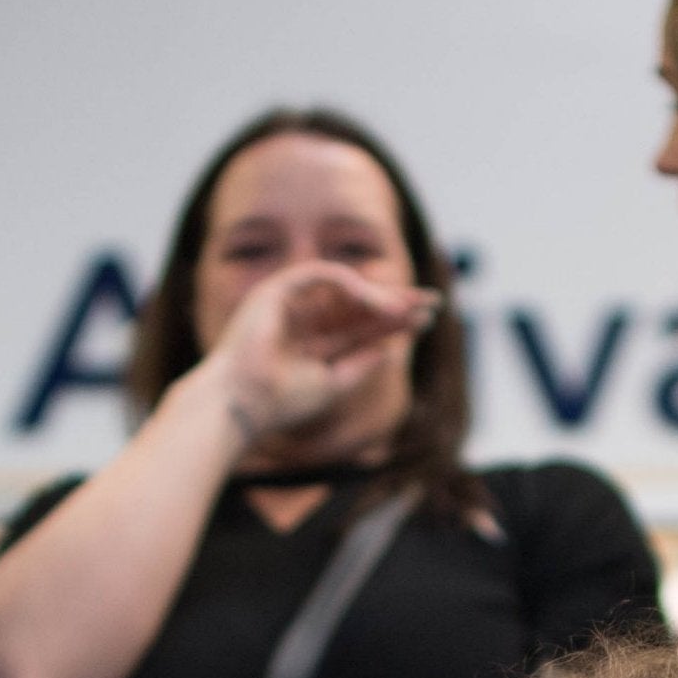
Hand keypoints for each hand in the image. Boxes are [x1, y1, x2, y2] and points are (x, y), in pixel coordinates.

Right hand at [208, 261, 438, 443]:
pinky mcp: (277, 290)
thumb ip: (360, 365)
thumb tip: (391, 350)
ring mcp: (290, 304)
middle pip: (359, 305)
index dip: (396, 321)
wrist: (244, 404)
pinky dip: (348, 283)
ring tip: (405, 308)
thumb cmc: (280, 402)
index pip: (362, 327)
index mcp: (315, 346)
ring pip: (344, 289)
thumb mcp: (333, 384)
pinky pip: (320, 273)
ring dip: (378, 295)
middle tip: (433, 300)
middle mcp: (304, 322)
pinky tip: (371, 300)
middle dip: (396, 301)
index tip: (429, 318)